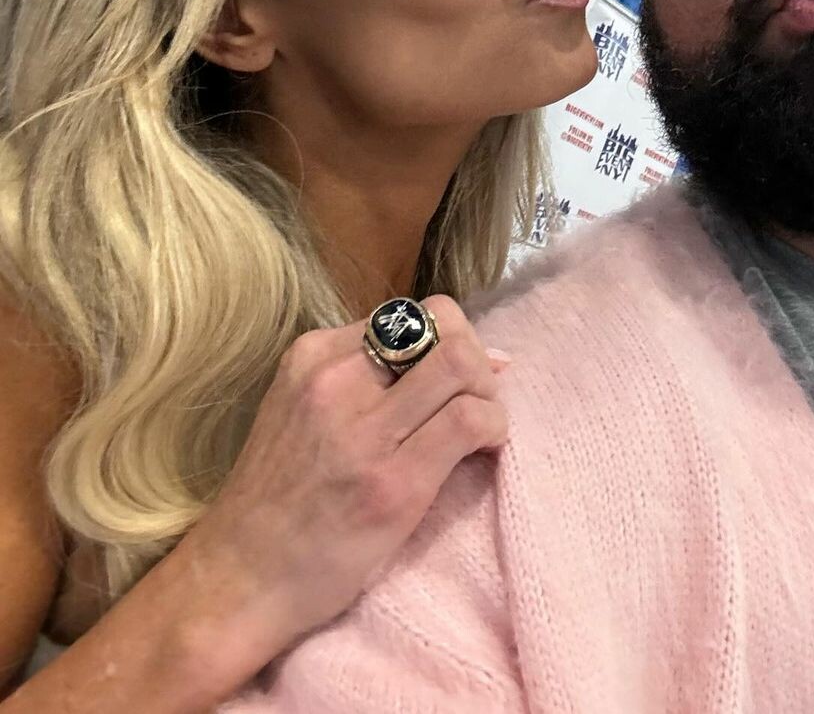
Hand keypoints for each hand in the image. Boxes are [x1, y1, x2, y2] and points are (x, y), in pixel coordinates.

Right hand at [173, 295, 508, 666]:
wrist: (240, 578)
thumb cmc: (280, 497)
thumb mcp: (303, 408)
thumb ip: (370, 376)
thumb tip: (475, 352)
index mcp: (312, 355)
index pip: (409, 314)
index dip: (447, 338)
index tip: (457, 375)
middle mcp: (335, 380)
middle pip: (441, 324)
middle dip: (475, 355)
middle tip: (477, 396)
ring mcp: (363, 430)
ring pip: (460, 364)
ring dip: (488, 390)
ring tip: (482, 424)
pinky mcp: (393, 482)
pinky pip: (468, 420)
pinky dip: (493, 426)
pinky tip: (483, 449)